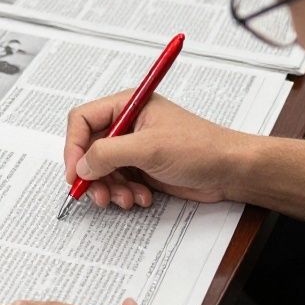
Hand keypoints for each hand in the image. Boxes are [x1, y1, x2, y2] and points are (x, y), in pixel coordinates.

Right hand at [64, 91, 256, 208]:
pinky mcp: (143, 168)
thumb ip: (109, 154)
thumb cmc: (200, 148)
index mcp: (127, 105)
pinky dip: (125, 193)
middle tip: (99, 195)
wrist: (230, 171)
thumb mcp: (149, 148)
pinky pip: (119, 182)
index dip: (74, 146)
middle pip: (89, 149)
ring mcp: (135, 148)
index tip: (75, 172)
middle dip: (92, 175)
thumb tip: (81, 166)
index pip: (83, 120)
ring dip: (110, 189)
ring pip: (102, 171)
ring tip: (127, 199)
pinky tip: (143, 197)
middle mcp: (127, 125)